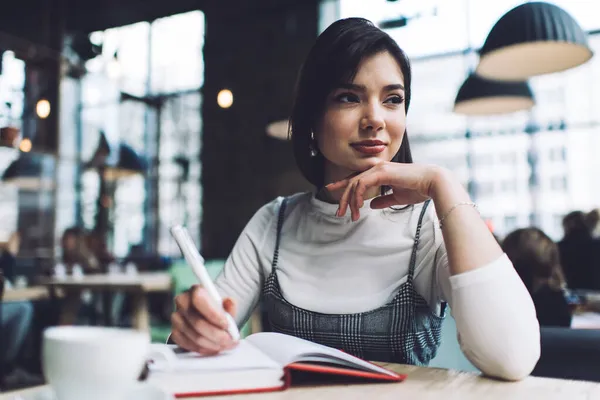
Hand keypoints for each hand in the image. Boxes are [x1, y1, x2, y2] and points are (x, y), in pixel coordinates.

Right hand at [171, 285, 238, 354]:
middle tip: (230, 340)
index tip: (226, 324)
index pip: (199, 300)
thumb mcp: (226, 305)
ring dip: (213, 344)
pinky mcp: (175, 332)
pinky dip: (204, 349)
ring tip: (225, 345)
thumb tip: (230, 302)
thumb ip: (229, 305)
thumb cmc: (215, 309)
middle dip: (217, 335)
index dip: (213, 314)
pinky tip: (213, 347)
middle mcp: (182, 302)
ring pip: (195, 336)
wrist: (206, 316)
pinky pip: (189, 345)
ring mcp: (176, 318)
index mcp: (195, 291)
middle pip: (197, 323)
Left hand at [326, 162, 442, 221]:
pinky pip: (362, 184)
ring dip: (350, 201)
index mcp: (379, 172)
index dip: (342, 184)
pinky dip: (358, 196)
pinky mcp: (381, 172)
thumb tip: (373, 205)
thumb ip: (384, 200)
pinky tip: (358, 206)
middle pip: (352, 181)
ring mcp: (378, 168)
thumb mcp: (397, 197)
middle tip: (339, 213)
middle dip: (343, 198)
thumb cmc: (418, 188)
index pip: (356, 178)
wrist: (432, 183)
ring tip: (349, 215)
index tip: (330, 189)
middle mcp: (376, 168)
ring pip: (354, 183)